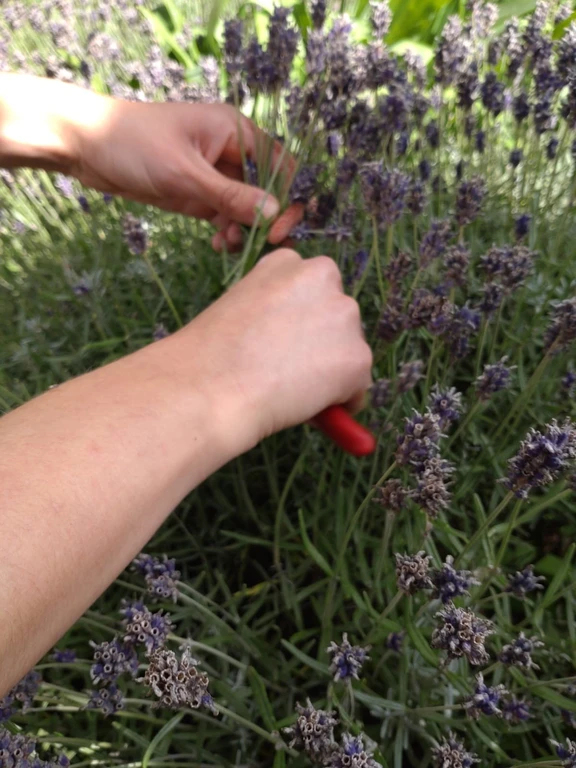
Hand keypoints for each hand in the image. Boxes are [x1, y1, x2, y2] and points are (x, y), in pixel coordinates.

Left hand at [0, 75, 300, 247]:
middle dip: (267, 219)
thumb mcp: (185, 173)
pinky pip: (225, 216)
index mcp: (235, 131)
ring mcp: (214, 174)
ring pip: (247, 207)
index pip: (280, 165)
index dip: (288, 198)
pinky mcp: (197, 193)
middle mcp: (231, 151)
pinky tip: (219, 244)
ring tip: (229, 245)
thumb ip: (231, 196)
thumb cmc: (133, 143)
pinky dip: (228, 231)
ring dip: (245, 229)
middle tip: (263, 246)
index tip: (278, 229)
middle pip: (267, 190)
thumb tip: (275, 214)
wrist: (85, 146)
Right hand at [178, 248, 372, 451]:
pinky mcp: (358, 357)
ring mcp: (345, 316)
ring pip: (350, 352)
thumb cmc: (209, 355)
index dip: (298, 323)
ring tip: (289, 389)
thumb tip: (300, 348)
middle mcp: (323, 277)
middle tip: (288, 371)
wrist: (210, 387)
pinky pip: (357, 390)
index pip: (312, 292)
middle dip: (322, 343)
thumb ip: (275, 315)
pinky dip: (339, 404)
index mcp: (288, 262)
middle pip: (338, 317)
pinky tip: (305, 407)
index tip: (281, 344)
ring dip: (330, 371)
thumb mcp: (239, 308)